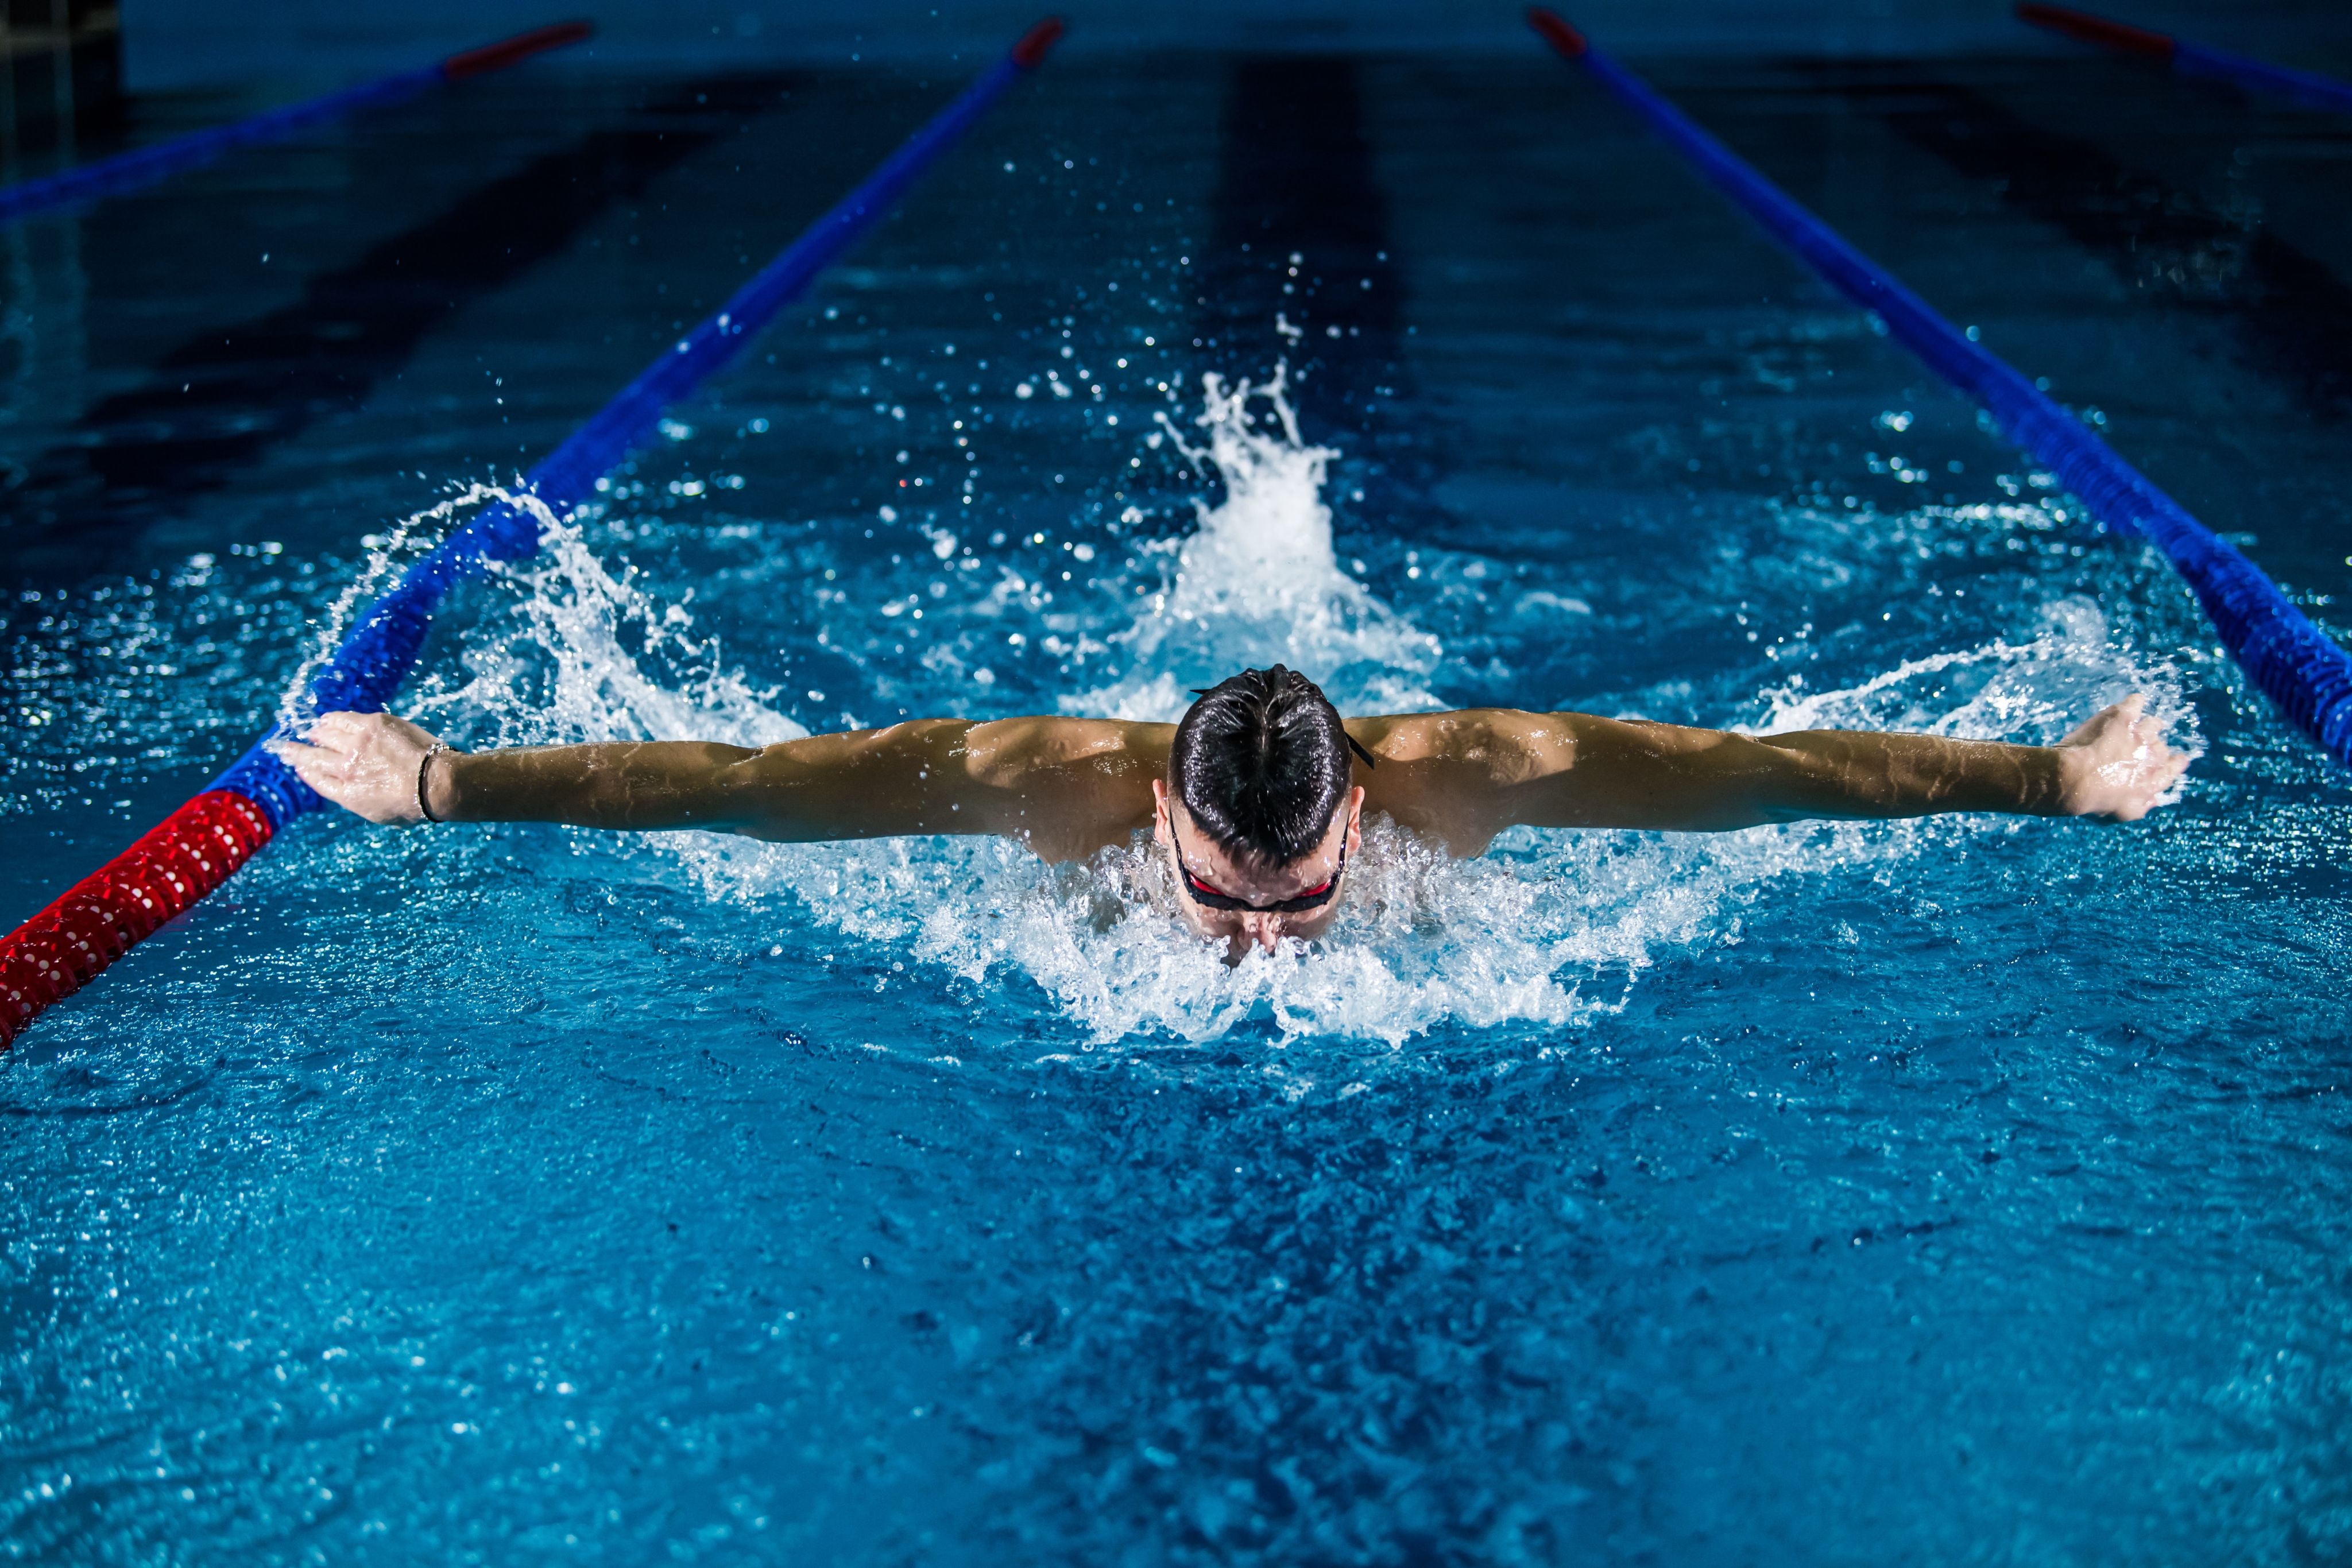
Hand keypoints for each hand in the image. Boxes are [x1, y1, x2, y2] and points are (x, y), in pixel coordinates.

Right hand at [274, 711, 451, 824]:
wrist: (438, 782)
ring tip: (315, 732)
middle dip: (296, 752)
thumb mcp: (376, 812)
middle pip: (312, 756)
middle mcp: (345, 767)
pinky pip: (342, 718)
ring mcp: (356, 744)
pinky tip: (328, 719)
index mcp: (346, 793)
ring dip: (317, 733)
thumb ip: (353, 796)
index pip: (316, 778)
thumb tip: (337, 784)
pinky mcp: (372, 724)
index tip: (297, 763)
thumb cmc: (414, 803)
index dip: (305, 769)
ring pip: (325, 734)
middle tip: (286, 748)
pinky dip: (332, 720)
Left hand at [2053, 695, 2188, 819]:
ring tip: (2140, 724)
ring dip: (2148, 725)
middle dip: (2153, 746)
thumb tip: (2154, 799)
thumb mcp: (2121, 813)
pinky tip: (2134, 702)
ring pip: (2153, 725)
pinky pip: (2136, 703)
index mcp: (2153, 781)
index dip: (2175, 764)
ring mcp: (2139, 735)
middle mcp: (2152, 756)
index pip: (2172, 770)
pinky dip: (2135, 702)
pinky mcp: (2123, 717)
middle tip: (2142, 745)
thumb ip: (2142, 806)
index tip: (2178, 759)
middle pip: (2160, 747)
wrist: (2073, 778)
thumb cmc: (2093, 800)